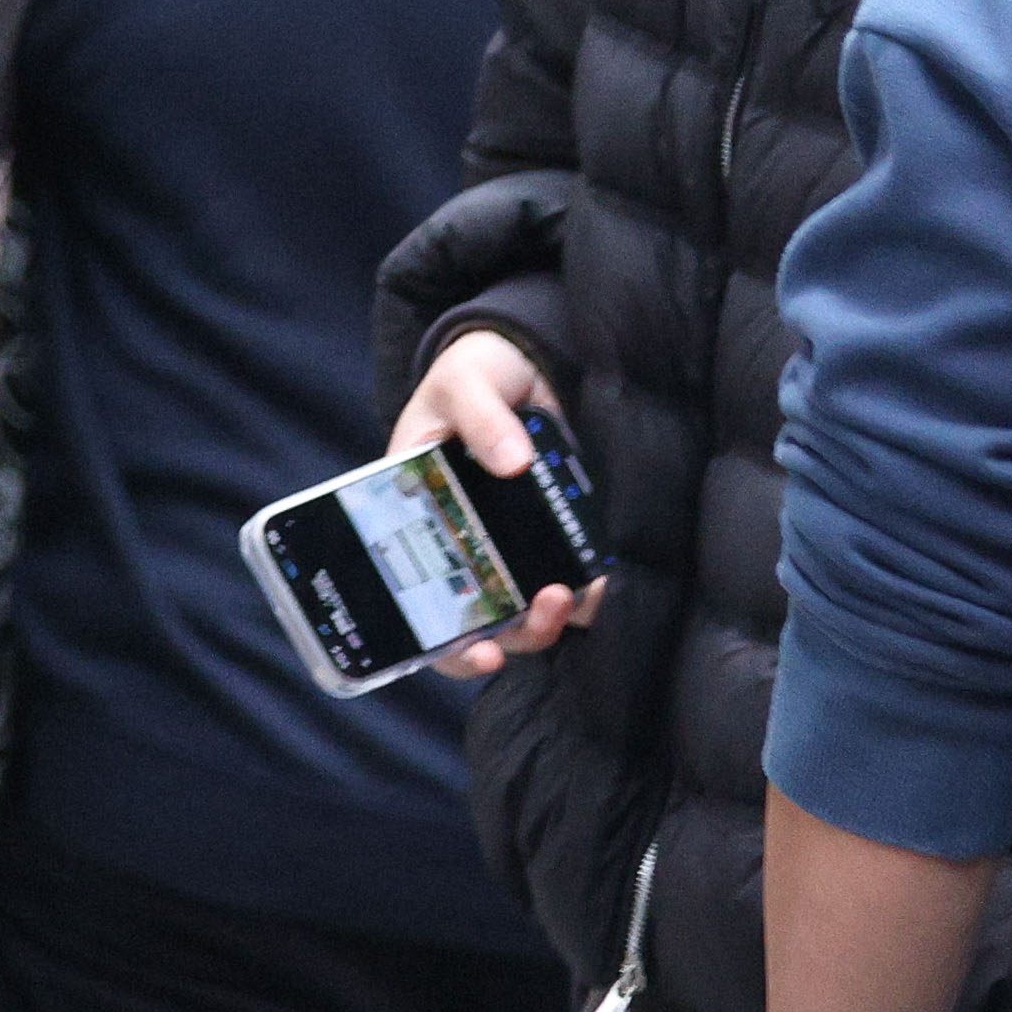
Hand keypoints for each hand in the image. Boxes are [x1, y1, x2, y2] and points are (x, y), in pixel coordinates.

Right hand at [395, 330, 595, 675]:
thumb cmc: (475, 373)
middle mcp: (460, 544)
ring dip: (549, 619)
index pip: (415, 599)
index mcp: (417, 517)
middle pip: (476, 620)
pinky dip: (585, 595)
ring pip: (525, 613)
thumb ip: (482, 416)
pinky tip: (596, 577)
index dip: (443, 642)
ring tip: (574, 591)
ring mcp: (510, 545)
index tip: (480, 652)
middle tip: (545, 607)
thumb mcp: (462, 382)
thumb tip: (513, 462)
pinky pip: (570, 585)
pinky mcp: (555, 537)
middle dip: (511, 635)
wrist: (527, 359)